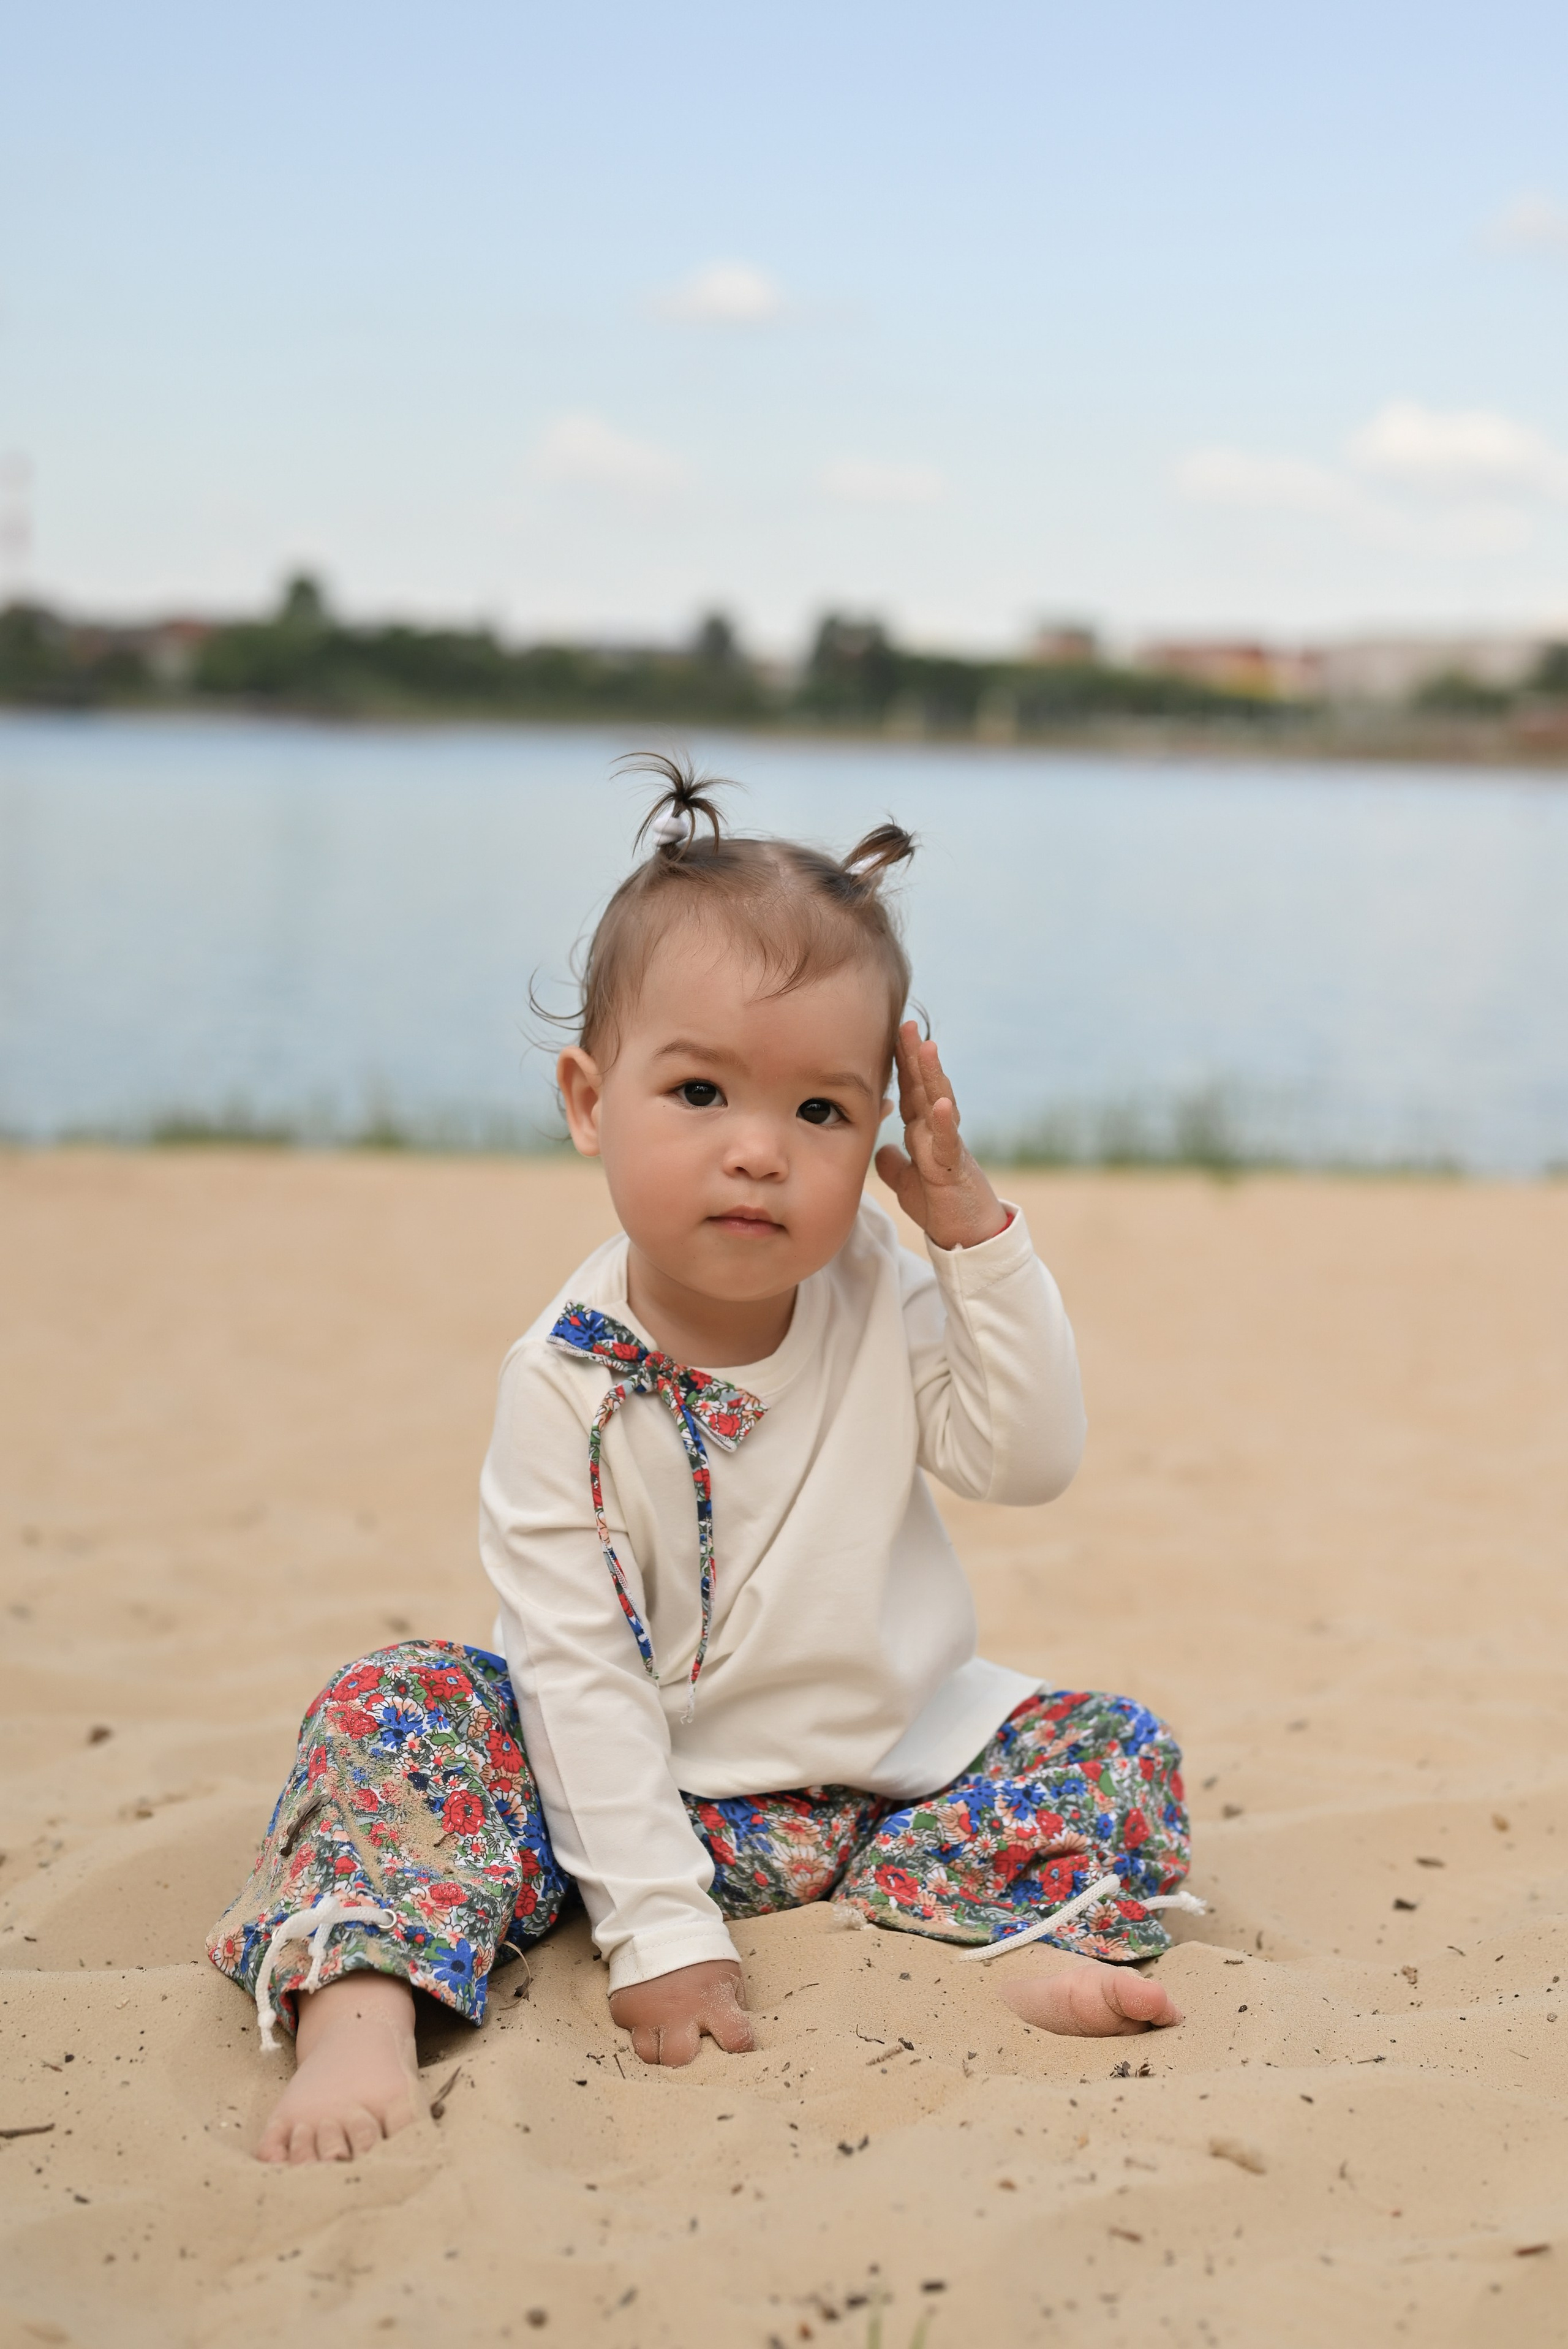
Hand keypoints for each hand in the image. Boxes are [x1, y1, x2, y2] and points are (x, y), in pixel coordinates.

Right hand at [608, 1959, 753, 2067]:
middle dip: (687, 2057)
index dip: (740, 2047)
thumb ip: (733, 2005)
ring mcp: (649, 2014)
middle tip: (689, 2042)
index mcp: (713, 2001)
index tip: (736, 2045)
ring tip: (666, 2034)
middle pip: (681, 2059)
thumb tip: (733, 2036)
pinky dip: (640, 2030)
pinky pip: (630, 2034)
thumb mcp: (727, 1973)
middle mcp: (680, 2013)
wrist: (658, 1924)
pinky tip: (648, 2016)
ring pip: (650, 2055)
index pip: (737, 2039)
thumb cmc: (700, 1954)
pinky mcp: (625, 2010)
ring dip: (659, 2049)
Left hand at [875, 1021, 1007, 1251]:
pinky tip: (941, 1104)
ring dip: (933, 1077)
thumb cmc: (941, 1207)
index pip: (910, 1091)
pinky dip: (945, 1124)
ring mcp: (948, 1148)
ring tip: (926, 1047)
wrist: (967, 1238)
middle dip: (914, 1056)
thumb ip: (894, 1164)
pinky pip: (949, 1144)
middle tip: (905, 1024)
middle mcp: (936, 1133)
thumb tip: (880, 1150)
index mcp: (923, 1133)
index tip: (889, 1033)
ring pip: (939, 1106)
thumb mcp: (907, 1184)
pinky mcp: (955, 1170)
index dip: (900, 1064)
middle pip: (924, 1088)